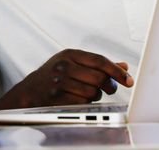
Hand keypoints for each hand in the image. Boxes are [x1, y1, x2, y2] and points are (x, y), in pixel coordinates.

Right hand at [6, 49, 133, 108]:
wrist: (30, 90)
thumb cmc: (54, 75)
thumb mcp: (74, 63)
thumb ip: (98, 64)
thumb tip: (123, 66)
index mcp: (70, 54)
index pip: (100, 61)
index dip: (116, 71)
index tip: (128, 80)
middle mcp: (63, 66)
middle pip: (99, 77)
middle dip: (108, 85)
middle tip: (109, 88)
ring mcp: (59, 82)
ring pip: (92, 92)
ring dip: (95, 96)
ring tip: (88, 93)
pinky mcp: (57, 98)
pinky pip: (82, 103)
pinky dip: (85, 103)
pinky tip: (79, 99)